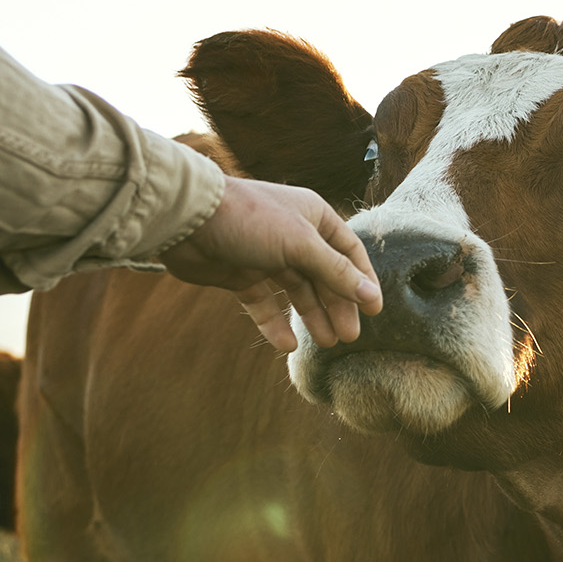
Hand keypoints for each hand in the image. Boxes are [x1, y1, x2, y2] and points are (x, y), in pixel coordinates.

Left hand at [159, 175, 382, 351]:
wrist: (187, 220)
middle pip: (325, 276)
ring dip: (312, 316)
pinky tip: (286, 345)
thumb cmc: (249, 220)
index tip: (375, 311)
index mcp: (314, 217)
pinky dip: (275, 323)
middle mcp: (293, 235)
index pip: (349, 252)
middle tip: (349, 336)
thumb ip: (337, 273)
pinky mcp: (241, 275)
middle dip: (338, 305)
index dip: (363, 281)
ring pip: (297, 292)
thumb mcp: (301, 245)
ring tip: (327, 343)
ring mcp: (267, 256)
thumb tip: (372, 296)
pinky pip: (265, 303)